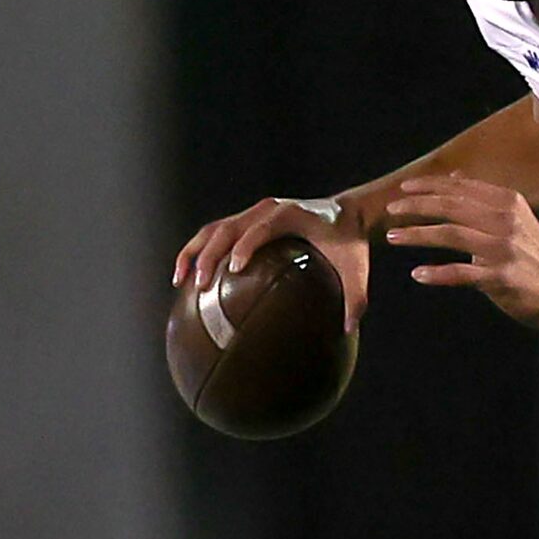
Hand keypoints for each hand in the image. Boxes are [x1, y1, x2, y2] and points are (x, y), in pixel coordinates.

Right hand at [173, 194, 371, 331]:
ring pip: (214, 229)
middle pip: (230, 227)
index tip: (235, 268)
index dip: (247, 245)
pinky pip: (215, 232)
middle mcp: (269, 209)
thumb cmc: (350, 242)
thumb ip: (356, 297)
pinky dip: (198, 250)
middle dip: (212, 254)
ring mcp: (254, 212)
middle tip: (201, 285)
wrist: (346, 213)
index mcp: (293, 214)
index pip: (263, 227)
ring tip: (180, 281)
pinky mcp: (247, 219)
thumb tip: (348, 330)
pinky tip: (186, 276)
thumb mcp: (357, 268)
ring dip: (195, 252)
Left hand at [384, 173, 538, 329]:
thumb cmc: (535, 257)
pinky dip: (437, 273)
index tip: (404, 189)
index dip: (429, 186)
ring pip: (451, 235)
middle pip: (451, 207)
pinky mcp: (500, 277)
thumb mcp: (515, 218)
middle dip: (416, 207)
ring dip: (418, 235)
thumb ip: (484, 200)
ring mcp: (503, 249)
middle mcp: (506, 221)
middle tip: (391, 211)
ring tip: (393, 237)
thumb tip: (452, 178)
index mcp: (509, 202)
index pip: (460, 187)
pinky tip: (418, 274)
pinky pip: (461, 273)